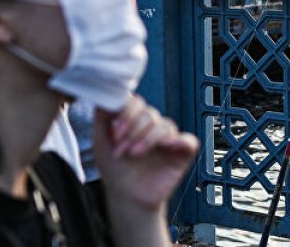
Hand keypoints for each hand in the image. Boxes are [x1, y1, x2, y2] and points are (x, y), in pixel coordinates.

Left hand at [94, 95, 197, 211]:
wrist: (126, 194)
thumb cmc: (113, 166)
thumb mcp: (100, 138)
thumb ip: (102, 115)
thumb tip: (108, 94)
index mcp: (134, 118)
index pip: (136, 102)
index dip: (126, 114)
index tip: (115, 133)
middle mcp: (151, 125)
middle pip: (150, 114)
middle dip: (133, 132)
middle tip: (122, 150)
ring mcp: (167, 138)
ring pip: (165, 125)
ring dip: (148, 139)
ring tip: (134, 154)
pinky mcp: (181, 153)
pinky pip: (189, 140)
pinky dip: (180, 141)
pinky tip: (167, 146)